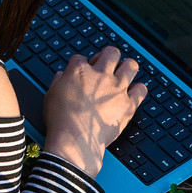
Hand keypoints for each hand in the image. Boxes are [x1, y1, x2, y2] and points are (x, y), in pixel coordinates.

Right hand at [41, 47, 147, 177]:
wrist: (75, 139)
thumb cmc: (60, 120)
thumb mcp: (50, 96)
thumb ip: (57, 82)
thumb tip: (61, 75)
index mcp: (79, 71)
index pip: (81, 57)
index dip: (81, 63)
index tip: (82, 70)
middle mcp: (100, 75)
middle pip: (111, 53)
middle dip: (108, 56)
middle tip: (105, 65)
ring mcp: (117, 89)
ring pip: (131, 65)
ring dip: (127, 67)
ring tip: (123, 73)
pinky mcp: (128, 104)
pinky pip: (141, 90)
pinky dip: (139, 90)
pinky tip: (134, 91)